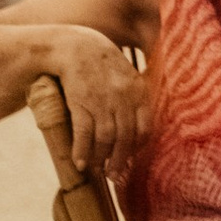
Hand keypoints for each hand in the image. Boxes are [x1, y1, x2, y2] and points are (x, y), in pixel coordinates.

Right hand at [51, 26, 151, 176]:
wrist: (75, 46)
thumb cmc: (102, 65)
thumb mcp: (126, 76)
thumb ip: (134, 100)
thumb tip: (135, 132)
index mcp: (138, 91)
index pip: (145, 128)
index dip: (138, 148)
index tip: (129, 159)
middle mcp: (123, 97)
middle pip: (125, 138)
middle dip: (119, 161)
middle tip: (113, 174)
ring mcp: (102, 99)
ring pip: (105, 138)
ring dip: (100, 159)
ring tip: (96, 170)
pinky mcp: (80, 101)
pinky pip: (84, 133)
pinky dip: (82, 151)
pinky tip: (79, 163)